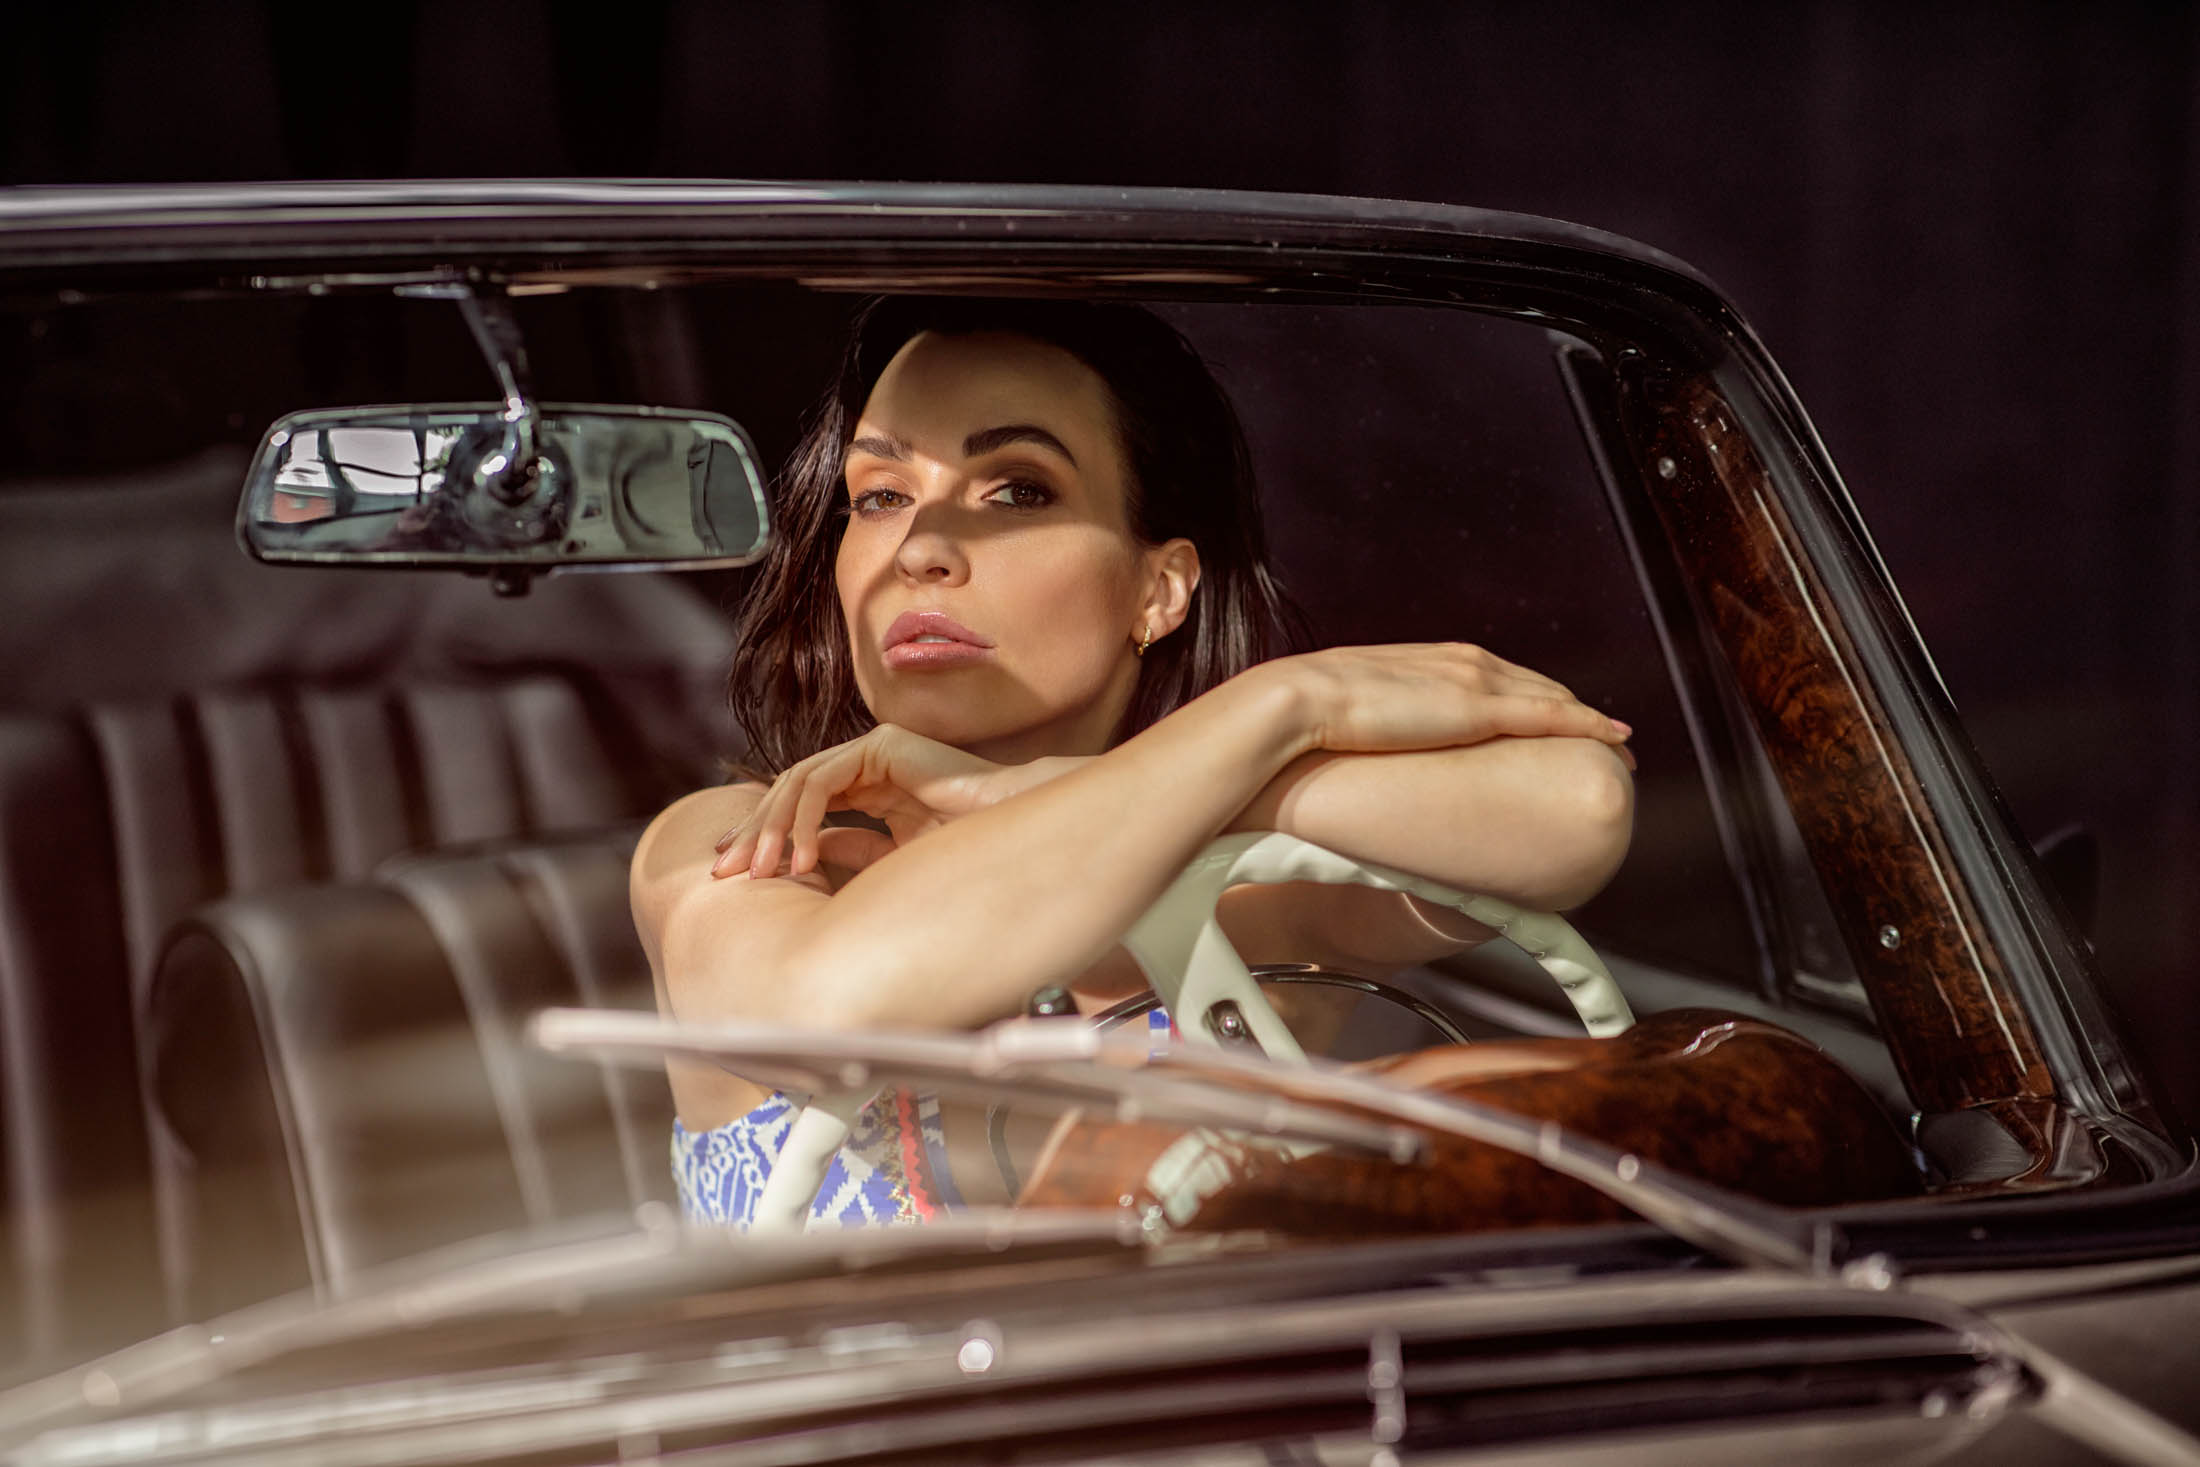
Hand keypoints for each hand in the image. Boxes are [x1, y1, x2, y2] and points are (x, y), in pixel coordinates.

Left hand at [712, 723, 1010, 879]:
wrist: (1013, 833)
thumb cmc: (965, 853)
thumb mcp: (891, 861)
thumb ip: (849, 854)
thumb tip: (801, 858)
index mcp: (872, 786)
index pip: (801, 804)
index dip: (764, 833)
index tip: (734, 868)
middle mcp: (869, 763)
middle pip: (789, 791)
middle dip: (755, 831)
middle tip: (726, 872)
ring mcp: (875, 749)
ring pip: (797, 783)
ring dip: (772, 829)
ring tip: (761, 873)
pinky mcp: (882, 745)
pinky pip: (822, 781)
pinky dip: (803, 821)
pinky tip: (800, 858)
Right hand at [1262, 643, 1631, 759]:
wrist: (1299, 702)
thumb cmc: (1313, 713)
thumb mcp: (1357, 709)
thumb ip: (1383, 718)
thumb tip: (1377, 748)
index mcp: (1436, 658)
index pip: (1503, 675)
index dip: (1537, 697)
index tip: (1557, 716)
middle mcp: (1465, 661)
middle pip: (1538, 685)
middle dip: (1573, 709)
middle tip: (1603, 735)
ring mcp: (1476, 682)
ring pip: (1554, 699)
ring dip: (1590, 720)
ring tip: (1619, 744)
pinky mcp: (1479, 710)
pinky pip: (1552, 717)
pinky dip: (1590, 725)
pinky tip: (1616, 737)